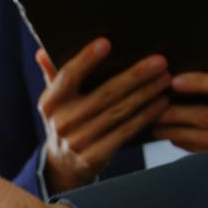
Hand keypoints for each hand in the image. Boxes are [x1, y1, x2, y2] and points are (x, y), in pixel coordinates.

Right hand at [38, 38, 170, 192]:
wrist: (63, 164)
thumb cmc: (66, 120)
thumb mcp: (56, 101)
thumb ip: (53, 75)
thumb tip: (42, 52)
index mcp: (50, 103)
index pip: (68, 76)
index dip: (86, 59)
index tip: (106, 43)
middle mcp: (61, 122)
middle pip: (104, 94)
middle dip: (135, 76)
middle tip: (159, 62)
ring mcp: (77, 142)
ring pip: (119, 112)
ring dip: (146, 94)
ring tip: (165, 79)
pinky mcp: (94, 157)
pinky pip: (125, 132)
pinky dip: (145, 116)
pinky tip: (161, 103)